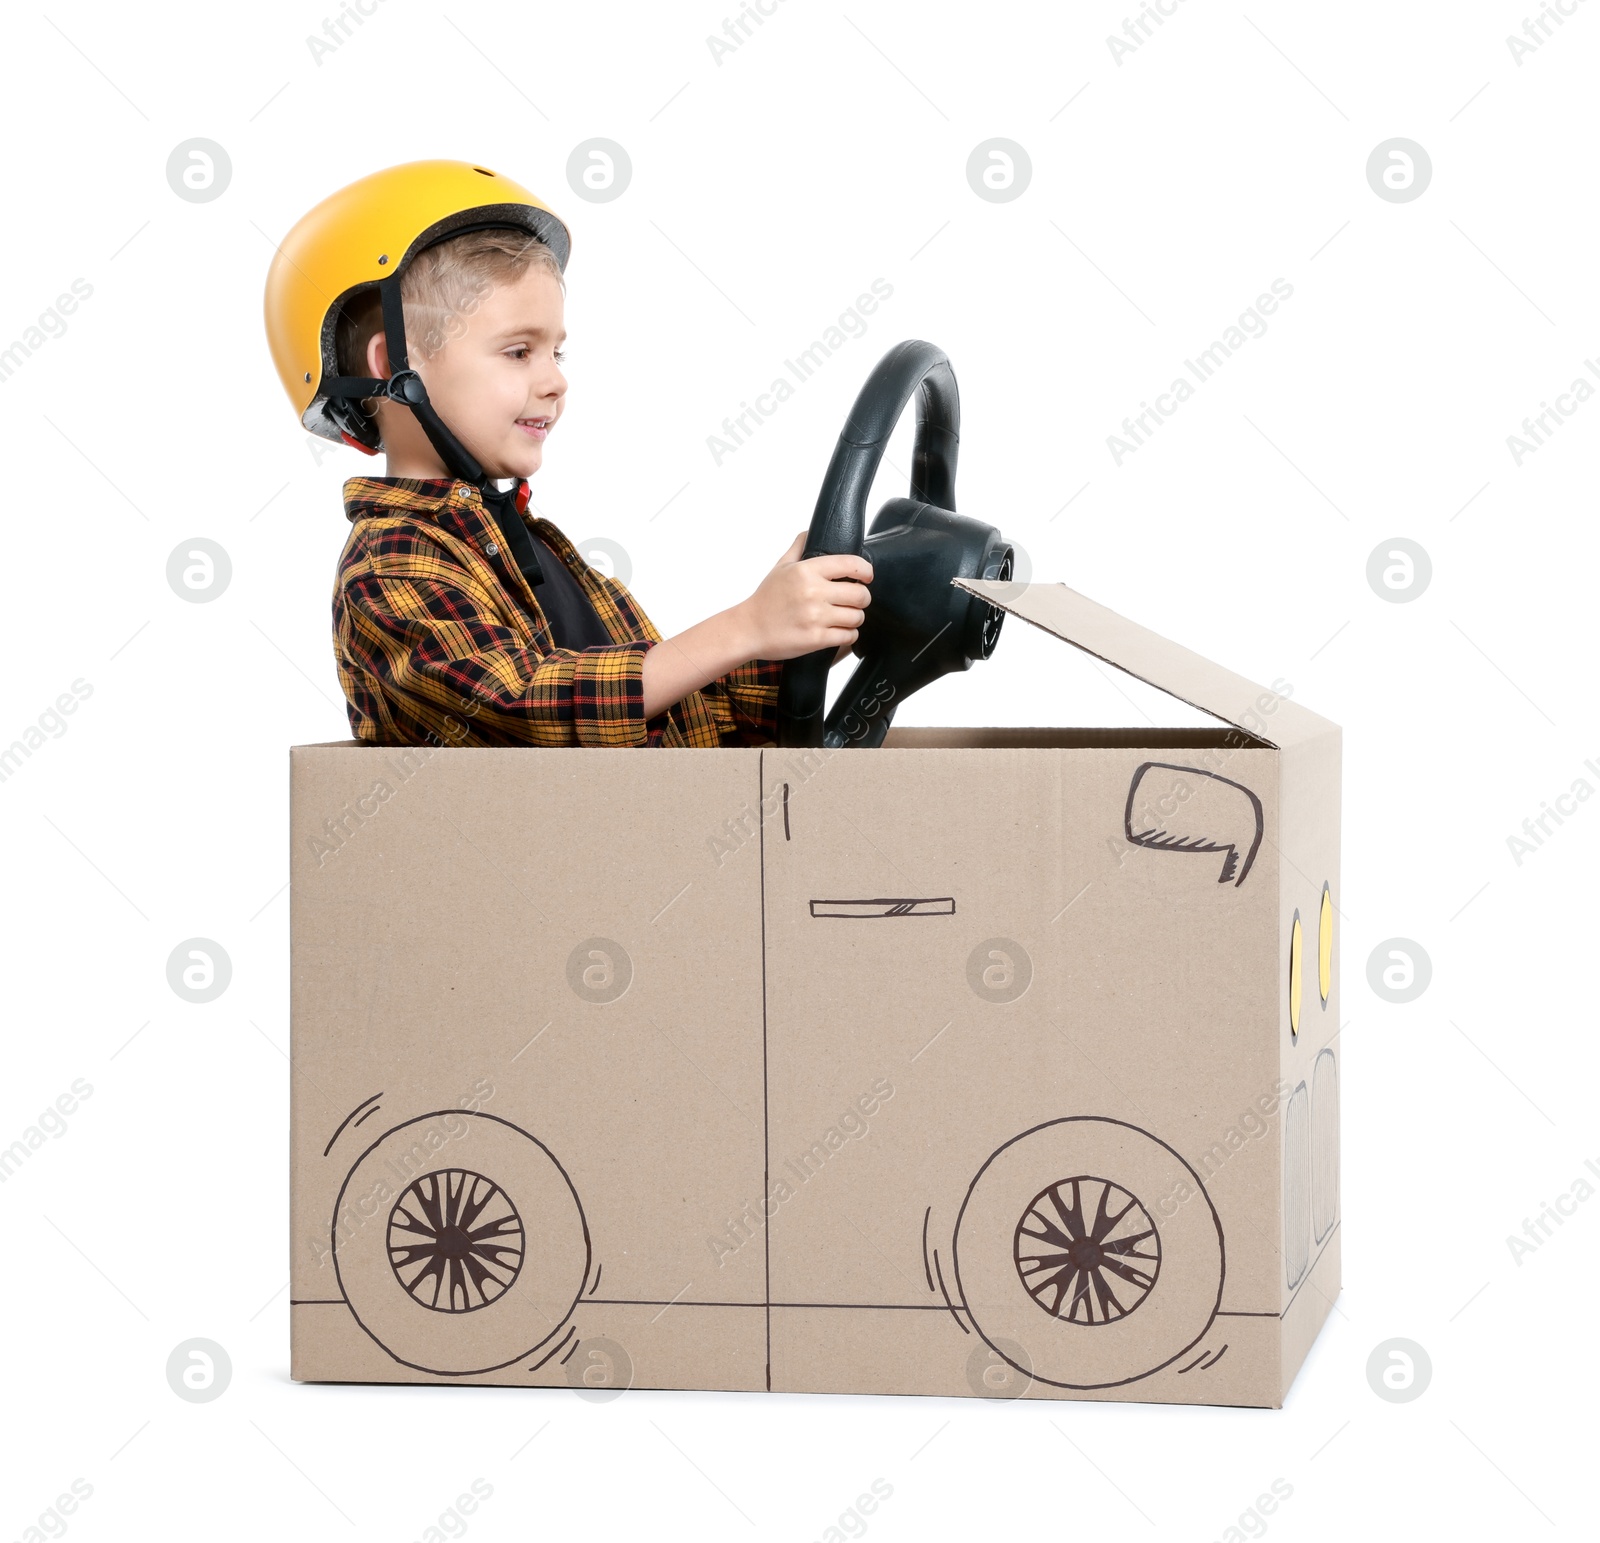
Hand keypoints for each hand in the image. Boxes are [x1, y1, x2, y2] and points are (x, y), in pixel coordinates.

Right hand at [736, 530, 872, 663]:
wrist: (749, 629)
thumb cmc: (766, 599)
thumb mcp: (780, 567)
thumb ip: (799, 547)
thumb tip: (810, 531)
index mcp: (807, 571)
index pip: (852, 564)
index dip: (866, 571)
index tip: (866, 576)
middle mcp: (813, 592)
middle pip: (860, 594)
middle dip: (862, 598)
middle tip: (854, 601)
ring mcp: (815, 617)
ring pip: (857, 617)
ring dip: (855, 618)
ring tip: (845, 617)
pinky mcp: (816, 639)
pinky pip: (848, 636)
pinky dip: (848, 635)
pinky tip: (839, 631)